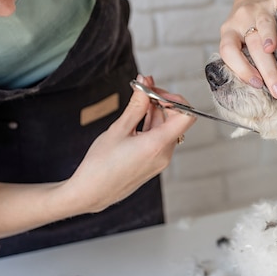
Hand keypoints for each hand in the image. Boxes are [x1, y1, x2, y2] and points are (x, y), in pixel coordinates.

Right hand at [65, 75, 196, 212]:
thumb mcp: (118, 129)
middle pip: (176, 120)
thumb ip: (136, 105)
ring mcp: (160, 160)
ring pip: (166, 128)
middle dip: (161, 102)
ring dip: (155, 112)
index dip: (174, 99)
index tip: (154, 92)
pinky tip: (136, 117)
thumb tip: (145, 83)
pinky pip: (159, 139)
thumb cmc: (100, 164)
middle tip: (143, 89)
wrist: (90, 193)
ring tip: (136, 100)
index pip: (186, 116)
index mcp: (158, 145)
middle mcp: (164, 154)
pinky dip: (151, 125)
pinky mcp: (154, 163)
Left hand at [218, 0, 276, 99]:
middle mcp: (240, 20)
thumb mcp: (239, 42)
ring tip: (271, 49)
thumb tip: (259, 89)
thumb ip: (243, 59)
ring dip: (268, 36)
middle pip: (252, 46)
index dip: (240, 69)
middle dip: (266, 71)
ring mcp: (257, 8)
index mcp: (229, 33)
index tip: (256, 85)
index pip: (229, 52)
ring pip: (263, 25)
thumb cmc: (246, 28)